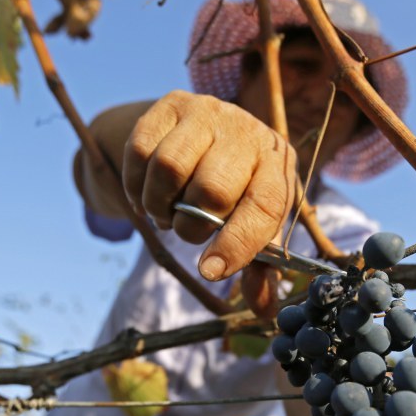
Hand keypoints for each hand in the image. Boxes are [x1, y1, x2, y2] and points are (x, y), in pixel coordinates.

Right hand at [122, 90, 297, 281]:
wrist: (205, 135)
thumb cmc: (237, 189)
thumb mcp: (254, 223)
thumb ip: (259, 267)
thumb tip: (265, 311)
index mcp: (278, 165)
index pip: (264, 206)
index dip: (238, 244)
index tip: (210, 271)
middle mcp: (248, 132)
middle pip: (213, 189)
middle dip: (192, 226)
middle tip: (187, 230)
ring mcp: (209, 112)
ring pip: (169, 168)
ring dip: (160, 205)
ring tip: (166, 212)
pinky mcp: (171, 104)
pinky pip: (141, 152)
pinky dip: (136, 185)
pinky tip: (147, 193)